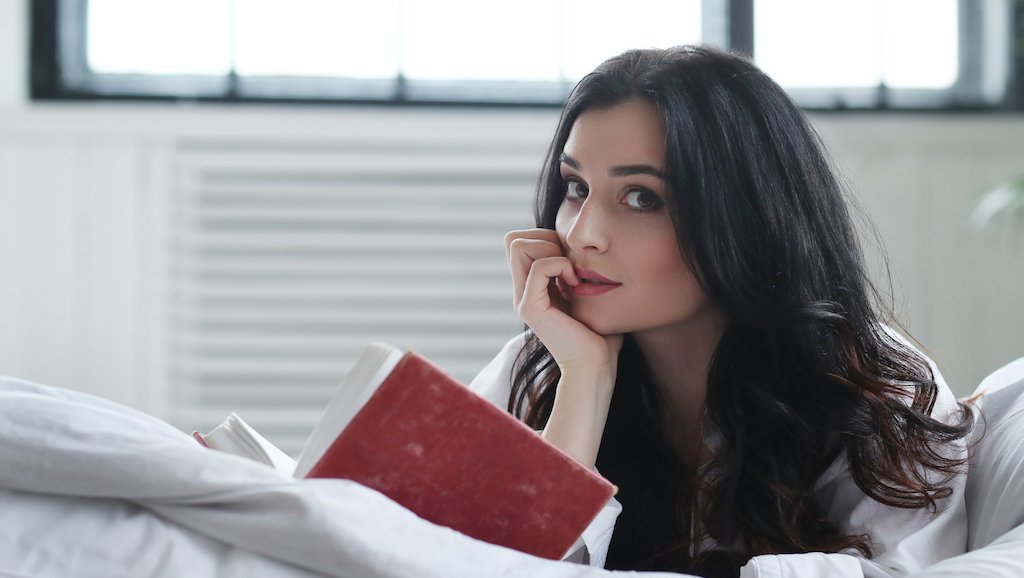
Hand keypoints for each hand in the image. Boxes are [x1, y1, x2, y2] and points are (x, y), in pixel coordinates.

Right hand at [503, 229, 621, 377]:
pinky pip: (539, 267)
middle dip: (545, 239)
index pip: (519, 241)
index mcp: (531, 286)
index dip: (544, 237)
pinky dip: (560, 265)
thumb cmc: (599, 332)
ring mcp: (523, 299)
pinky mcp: (531, 308)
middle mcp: (521, 291)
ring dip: (551, 250)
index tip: (570, 258)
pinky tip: (574, 283)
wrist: (595, 365)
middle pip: (513, 240)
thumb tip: (582, 247)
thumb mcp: (584, 293)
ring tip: (570, 273)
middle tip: (569, 263)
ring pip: (518, 246)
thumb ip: (575, 271)